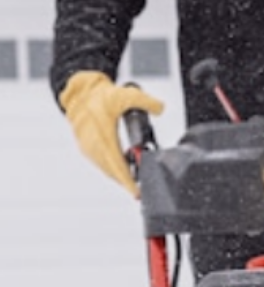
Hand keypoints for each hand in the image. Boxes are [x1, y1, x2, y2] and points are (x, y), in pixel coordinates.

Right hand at [59, 71, 164, 196]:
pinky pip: (101, 164)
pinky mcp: (86, 149)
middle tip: (140, 191)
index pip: (118, 167)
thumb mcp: (126, 94)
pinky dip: (112, 169)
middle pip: (113, 173)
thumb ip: (146, 101)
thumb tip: (161, 108)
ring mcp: (89, 149)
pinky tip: (122, 168)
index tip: (137, 194)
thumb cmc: (99, 95)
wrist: (78, 93)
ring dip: (119, 177)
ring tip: (133, 182)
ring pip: (107, 170)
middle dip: (127, 183)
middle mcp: (94, 147)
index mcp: (104, 137)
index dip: (128, 183)